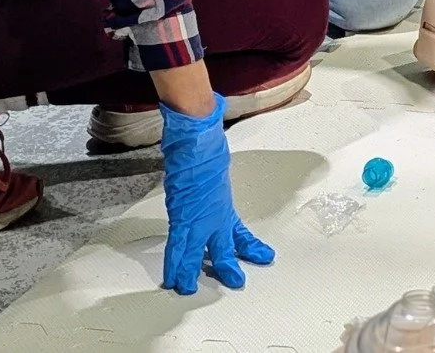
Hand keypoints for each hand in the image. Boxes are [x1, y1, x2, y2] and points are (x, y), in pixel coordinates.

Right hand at [160, 92, 274, 295]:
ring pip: (196, 255)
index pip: (239, 233)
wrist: (199, 143)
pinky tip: (171, 279)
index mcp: (224, 207)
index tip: (262, 256)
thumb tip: (206, 184)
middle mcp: (214, 217)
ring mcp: (198, 220)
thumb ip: (212, 185)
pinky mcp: (182, 219)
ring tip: (188, 290)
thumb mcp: (216, 172)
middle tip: (237, 283)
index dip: (250, 247)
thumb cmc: (207, 150)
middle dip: (227, 269)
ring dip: (191, 274)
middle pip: (223, 249)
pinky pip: (177, 248)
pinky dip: (174, 265)